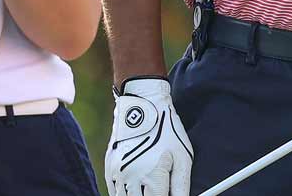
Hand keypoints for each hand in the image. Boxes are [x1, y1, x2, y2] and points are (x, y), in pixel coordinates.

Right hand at [107, 78, 193, 195]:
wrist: (142, 105)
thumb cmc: (167, 130)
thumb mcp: (183, 157)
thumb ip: (182, 186)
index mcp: (151, 177)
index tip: (167, 194)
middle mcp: (130, 178)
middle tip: (158, 190)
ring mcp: (117, 174)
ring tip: (148, 187)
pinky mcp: (109, 168)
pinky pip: (114, 191)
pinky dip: (124, 193)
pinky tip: (136, 186)